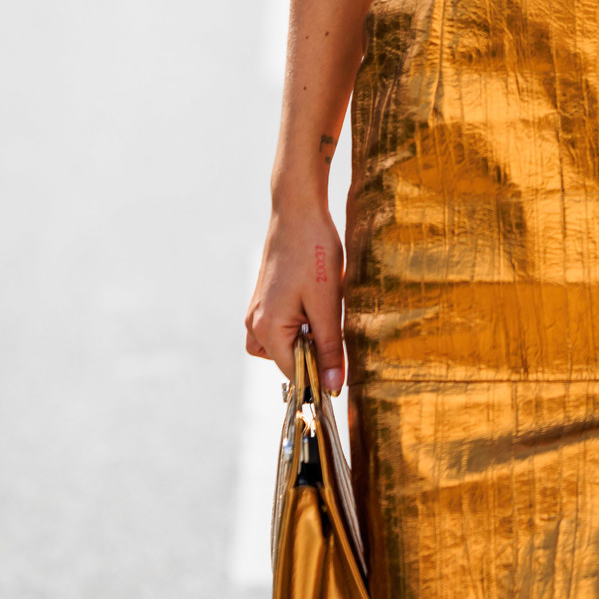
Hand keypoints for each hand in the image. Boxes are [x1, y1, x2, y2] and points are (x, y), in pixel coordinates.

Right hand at [245, 205, 346, 393]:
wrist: (298, 211)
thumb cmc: (314, 253)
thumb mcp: (327, 304)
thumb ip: (329, 348)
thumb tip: (332, 387)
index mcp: (266, 329)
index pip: (293, 373)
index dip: (320, 376)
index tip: (343, 370)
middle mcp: (254, 323)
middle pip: (286, 361)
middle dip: (312, 352)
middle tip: (332, 324)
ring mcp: (256, 310)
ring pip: (282, 345)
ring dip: (305, 338)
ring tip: (323, 311)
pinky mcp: (264, 299)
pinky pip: (280, 326)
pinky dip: (299, 323)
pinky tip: (316, 300)